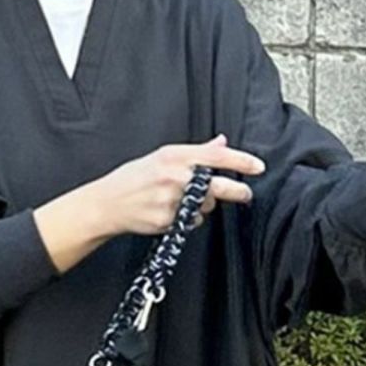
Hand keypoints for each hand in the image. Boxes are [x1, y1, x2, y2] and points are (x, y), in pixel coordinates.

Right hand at [95, 133, 265, 235]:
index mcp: (173, 156)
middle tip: (246, 194)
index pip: (215, 156)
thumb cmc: (134, 178)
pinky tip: (171, 212)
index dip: (240, 161)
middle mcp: (174, 177)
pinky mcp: (167, 220)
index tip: (258, 167)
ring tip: (181, 200)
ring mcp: (171, 200)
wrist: (107, 204)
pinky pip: (192, 221)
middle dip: (237, 192)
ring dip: (203, 205)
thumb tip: (222, 143)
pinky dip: (188, 218)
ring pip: (206, 206)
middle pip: (217, 186)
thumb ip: (196, 152)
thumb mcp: (162, 157)